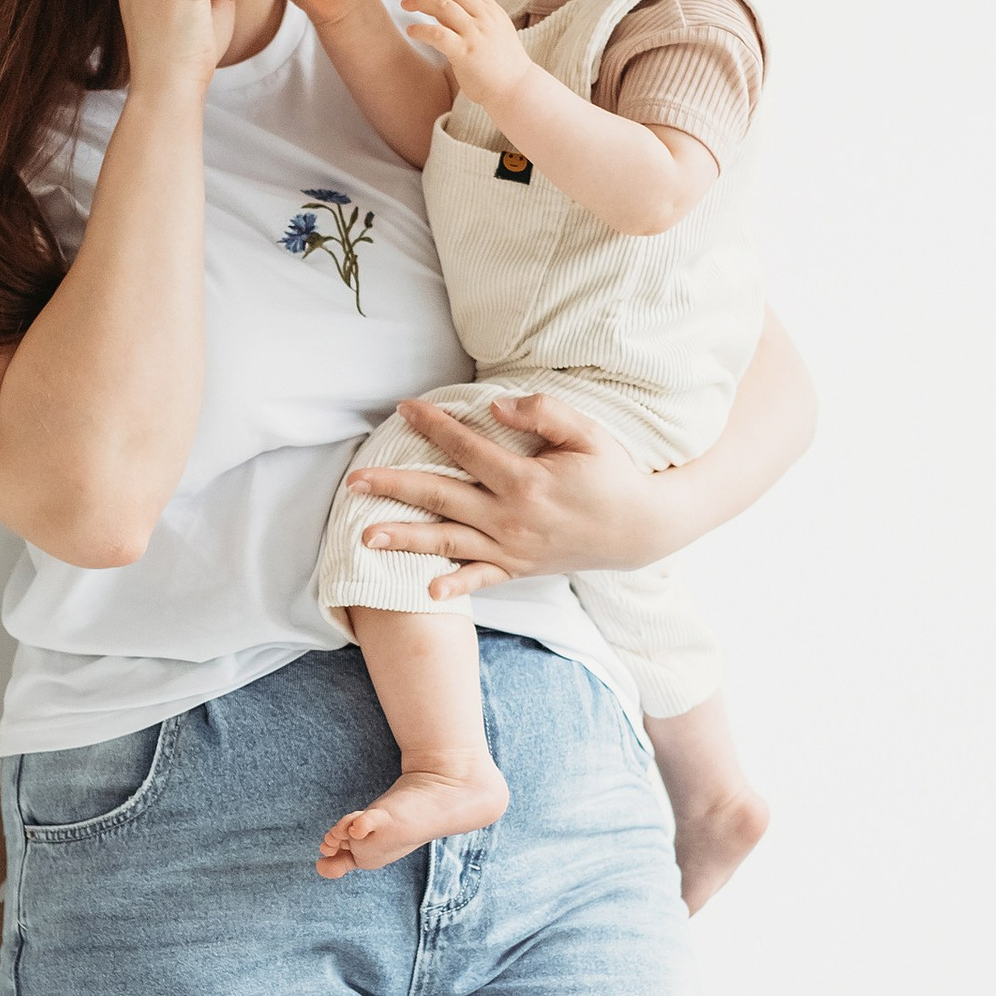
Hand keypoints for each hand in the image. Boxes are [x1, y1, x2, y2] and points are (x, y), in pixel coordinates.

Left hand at [344, 392, 659, 595]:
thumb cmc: (613, 474)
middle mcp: (512, 518)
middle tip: (355, 480)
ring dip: (405, 538)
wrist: (640, 529)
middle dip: (395, 487)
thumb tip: (494, 406)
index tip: (404, 410)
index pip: (466, 448)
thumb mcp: (588, 433)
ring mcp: (513, 548)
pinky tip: (426, 589)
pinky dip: (455, 586)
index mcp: (526, 480)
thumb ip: (544, 413)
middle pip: (441, 497)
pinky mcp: (518, 567)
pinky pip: (481, 579)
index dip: (433, 427)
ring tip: (365, 536)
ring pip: (449, 540)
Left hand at [401, 0, 531, 120]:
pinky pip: (437, 34)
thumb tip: (443, 13)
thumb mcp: (496, 34)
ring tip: (406, 5)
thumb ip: (475, 20)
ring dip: (420, 2)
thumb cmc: (503, 67)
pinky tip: (411, 30)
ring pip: (443, 6)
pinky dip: (420, 29)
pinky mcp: (465, 53)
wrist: (516, 89)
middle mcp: (485, 19)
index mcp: (493, 13)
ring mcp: (475, 35)